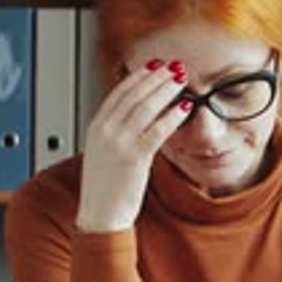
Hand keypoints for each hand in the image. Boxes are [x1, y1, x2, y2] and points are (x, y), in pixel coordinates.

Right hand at [76, 59, 189, 232]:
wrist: (99, 215)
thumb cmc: (105, 188)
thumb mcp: (104, 152)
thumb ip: (116, 132)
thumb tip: (137, 116)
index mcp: (96, 127)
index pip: (119, 93)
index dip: (139, 76)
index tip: (154, 66)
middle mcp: (105, 131)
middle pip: (134, 95)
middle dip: (156, 77)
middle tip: (174, 66)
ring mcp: (118, 143)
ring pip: (146, 107)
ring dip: (166, 89)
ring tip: (181, 79)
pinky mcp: (134, 158)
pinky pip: (157, 130)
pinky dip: (172, 115)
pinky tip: (185, 107)